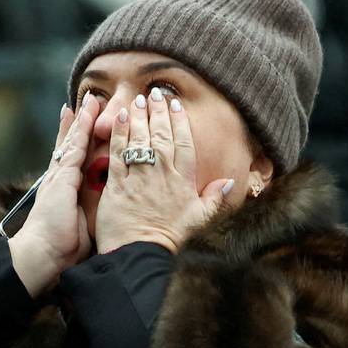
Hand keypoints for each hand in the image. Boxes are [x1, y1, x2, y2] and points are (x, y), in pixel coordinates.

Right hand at [6, 94, 100, 296]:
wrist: (41, 255)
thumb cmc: (60, 248)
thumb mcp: (80, 224)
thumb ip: (89, 210)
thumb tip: (106, 208)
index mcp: (65, 189)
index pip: (74, 158)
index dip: (80, 140)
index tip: (85, 122)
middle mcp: (60, 178)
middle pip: (72, 143)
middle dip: (81, 122)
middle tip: (90, 100)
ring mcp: (59, 175)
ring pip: (74, 140)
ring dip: (83, 118)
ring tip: (90, 98)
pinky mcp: (62, 176)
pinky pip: (74, 146)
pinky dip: (80, 128)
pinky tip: (85, 112)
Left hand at [94, 86, 240, 255]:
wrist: (139, 254)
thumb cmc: (168, 239)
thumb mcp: (198, 220)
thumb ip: (215, 200)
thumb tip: (230, 182)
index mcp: (183, 181)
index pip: (183, 143)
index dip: (179, 121)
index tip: (175, 104)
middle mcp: (162, 174)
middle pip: (162, 135)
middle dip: (158, 111)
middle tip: (154, 92)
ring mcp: (139, 177)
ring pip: (141, 139)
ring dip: (138, 116)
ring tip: (137, 99)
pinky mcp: (117, 183)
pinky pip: (118, 152)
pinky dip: (118, 133)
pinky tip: (117, 118)